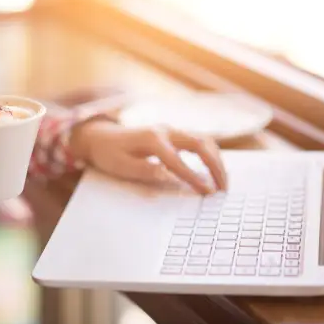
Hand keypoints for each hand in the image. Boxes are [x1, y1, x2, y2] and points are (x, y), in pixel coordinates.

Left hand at [72, 120, 226, 193]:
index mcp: (151, 139)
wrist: (100, 136)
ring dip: (216, 160)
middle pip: (200, 144)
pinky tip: (214, 170)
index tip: (207, 193)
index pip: (178, 161)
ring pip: (203, 140)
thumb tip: (166, 175)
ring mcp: (170, 130)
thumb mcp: (119, 165)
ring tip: (223, 182)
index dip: (194, 178)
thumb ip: (142, 170)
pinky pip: (198, 141)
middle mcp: (165, 131)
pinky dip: (210, 155)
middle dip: (215, 166)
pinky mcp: (173, 134)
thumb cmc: (108, 153)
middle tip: (223, 189)